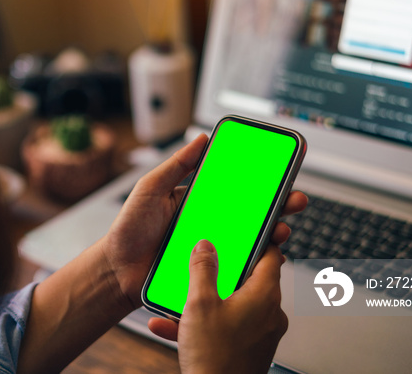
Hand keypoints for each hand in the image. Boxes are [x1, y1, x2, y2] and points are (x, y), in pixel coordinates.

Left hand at [98, 133, 305, 311]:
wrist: (116, 270)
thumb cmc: (130, 229)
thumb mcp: (150, 188)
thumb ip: (176, 165)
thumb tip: (201, 138)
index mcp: (199, 201)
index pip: (236, 188)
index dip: (259, 181)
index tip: (281, 172)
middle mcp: (210, 224)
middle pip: (252, 214)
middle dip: (279, 206)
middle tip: (295, 201)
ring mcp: (212, 249)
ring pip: (252, 241)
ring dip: (273, 234)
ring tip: (282, 228)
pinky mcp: (210, 273)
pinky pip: (238, 267)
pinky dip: (257, 263)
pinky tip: (267, 256)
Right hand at [174, 241, 287, 373]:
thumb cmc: (213, 357)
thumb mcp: (199, 303)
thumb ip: (202, 269)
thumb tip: (206, 245)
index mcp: (264, 296)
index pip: (272, 256)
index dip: (258, 242)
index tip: (244, 234)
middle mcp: (270, 314)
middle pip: (252, 279)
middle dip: (225, 272)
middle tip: (206, 264)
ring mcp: (264, 334)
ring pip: (237, 305)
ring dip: (211, 301)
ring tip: (183, 302)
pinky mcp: (253, 350)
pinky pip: (231, 327)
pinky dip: (210, 323)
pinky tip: (177, 327)